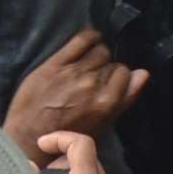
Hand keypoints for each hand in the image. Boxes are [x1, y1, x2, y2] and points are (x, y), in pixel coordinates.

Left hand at [4, 29, 147, 153]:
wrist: (29, 136)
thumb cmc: (67, 134)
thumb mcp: (102, 125)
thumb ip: (125, 98)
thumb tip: (143, 74)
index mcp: (106, 101)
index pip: (125, 73)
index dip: (119, 77)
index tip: (111, 81)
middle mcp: (92, 84)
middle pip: (112, 62)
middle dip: (107, 68)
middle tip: (96, 76)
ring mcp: (73, 72)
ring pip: (99, 50)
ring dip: (97, 55)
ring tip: (89, 62)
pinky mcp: (56, 63)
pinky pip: (80, 40)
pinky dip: (89, 37)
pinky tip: (89, 40)